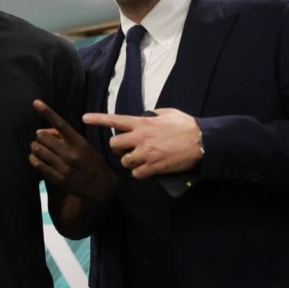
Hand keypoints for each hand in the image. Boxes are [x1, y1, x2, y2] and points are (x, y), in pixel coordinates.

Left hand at [29, 100, 114, 201]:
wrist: (99, 186)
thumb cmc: (90, 161)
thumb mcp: (83, 145)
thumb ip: (64, 137)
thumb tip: (40, 131)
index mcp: (78, 142)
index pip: (60, 123)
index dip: (47, 112)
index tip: (35, 102)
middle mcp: (70, 153)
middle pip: (42, 137)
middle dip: (40, 136)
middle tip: (42, 140)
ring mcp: (63, 167)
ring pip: (38, 149)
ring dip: (35, 147)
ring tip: (39, 149)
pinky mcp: (57, 179)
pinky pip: (37, 164)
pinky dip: (33, 158)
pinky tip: (36, 158)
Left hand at [83, 107, 202, 178]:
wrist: (203, 142)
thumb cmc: (187, 126)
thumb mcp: (168, 113)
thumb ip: (153, 114)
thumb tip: (146, 116)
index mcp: (143, 122)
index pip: (115, 120)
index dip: (98, 119)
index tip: (85, 118)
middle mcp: (140, 137)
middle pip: (114, 144)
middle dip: (117, 147)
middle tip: (126, 148)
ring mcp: (146, 153)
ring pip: (124, 161)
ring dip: (129, 161)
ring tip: (139, 159)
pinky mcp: (154, 167)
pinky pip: (136, 173)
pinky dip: (139, 172)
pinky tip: (147, 168)